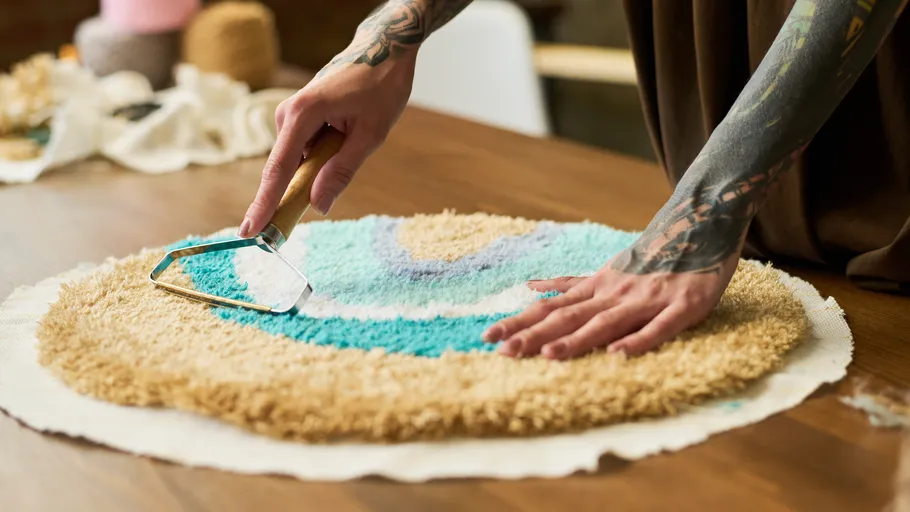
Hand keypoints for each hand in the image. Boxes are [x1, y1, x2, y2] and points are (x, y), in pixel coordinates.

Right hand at [238, 43, 416, 236]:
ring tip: (352, 139)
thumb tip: (318, 206)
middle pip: (283, 169)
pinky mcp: (300, 117)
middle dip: (290, 196)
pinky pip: (303, 151)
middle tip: (292, 224)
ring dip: (316, 171)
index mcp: (303, 114)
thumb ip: (342, 171)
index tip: (250, 231)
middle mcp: (288, 113)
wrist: (383, 50)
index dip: (264, 204)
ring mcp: (292, 115)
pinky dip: (318, 160)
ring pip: (297, 161)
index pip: (278, 169)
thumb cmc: (380, 88)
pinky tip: (346, 136)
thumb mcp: (370, 134)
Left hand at [481, 247, 738, 359]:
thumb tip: (531, 287)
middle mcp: (615, 293)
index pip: (549, 308)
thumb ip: (570, 283)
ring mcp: (647, 299)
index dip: (519, 323)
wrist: (699, 225)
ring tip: (549, 356)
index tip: (488, 339)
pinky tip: (618, 355)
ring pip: (606, 322)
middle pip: (569, 316)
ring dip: (577, 339)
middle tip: (504, 352)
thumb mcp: (604, 269)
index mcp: (596, 288)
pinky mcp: (683, 307)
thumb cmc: (649, 256)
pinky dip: (638, 340)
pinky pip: (659, 328)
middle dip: (535, 335)